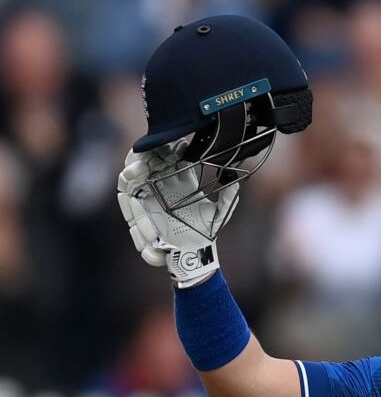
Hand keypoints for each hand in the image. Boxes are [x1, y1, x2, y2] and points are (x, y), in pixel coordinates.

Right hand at [116, 141, 237, 287]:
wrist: (192, 253)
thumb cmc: (205, 233)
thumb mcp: (219, 213)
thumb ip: (227, 197)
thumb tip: (235, 180)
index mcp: (183, 181)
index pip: (173, 156)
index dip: (172, 146)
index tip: (178, 143)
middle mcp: (163, 184)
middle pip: (150, 158)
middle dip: (151, 150)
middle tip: (157, 147)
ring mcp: (149, 194)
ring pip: (135, 170)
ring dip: (136, 162)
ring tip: (143, 162)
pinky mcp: (139, 206)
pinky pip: (128, 190)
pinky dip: (129, 179)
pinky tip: (137, 173)